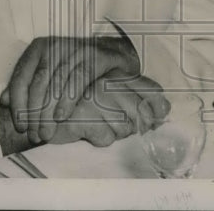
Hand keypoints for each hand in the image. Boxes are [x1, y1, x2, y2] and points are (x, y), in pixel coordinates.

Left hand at [0, 35, 148, 144]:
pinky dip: (68, 101)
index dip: (18, 104)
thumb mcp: (46, 72)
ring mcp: (75, 49)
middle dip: (34, 113)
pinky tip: (62, 118)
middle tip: (35, 136)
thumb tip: (4, 100)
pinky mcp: (94, 56)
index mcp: (38, 48)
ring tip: (47, 134)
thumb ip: (25, 84)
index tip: (20, 126)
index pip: (21, 77)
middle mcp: (55, 45)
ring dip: (49, 113)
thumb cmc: (73, 68)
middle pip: (39, 83)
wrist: (110, 55)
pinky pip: (78, 81)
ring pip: (56, 84)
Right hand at [47, 70, 169, 147]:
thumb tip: (165, 109)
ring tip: (99, 125)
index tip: (155, 119)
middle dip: (134, 126)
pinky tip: (87, 131)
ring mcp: (93, 98)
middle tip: (119, 125)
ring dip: (114, 133)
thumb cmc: (83, 107)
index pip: (152, 90)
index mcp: (117, 74)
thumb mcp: (111, 95)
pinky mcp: (81, 117)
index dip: (158, 108)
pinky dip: (98, 139)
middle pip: (141, 113)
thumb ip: (137, 98)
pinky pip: (105, 139)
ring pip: (124, 128)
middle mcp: (107, 83)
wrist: (48, 115)